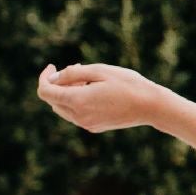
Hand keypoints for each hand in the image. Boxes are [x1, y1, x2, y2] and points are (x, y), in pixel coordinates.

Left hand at [37, 62, 161, 132]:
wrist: (151, 106)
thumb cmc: (128, 84)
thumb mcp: (99, 70)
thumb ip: (73, 73)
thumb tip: (54, 78)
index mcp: (78, 101)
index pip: (45, 92)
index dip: (44, 77)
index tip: (52, 67)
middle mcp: (79, 116)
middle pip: (53, 100)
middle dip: (58, 84)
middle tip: (78, 70)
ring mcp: (87, 124)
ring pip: (63, 108)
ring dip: (68, 93)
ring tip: (89, 80)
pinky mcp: (95, 127)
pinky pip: (76, 114)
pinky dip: (77, 102)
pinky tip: (94, 91)